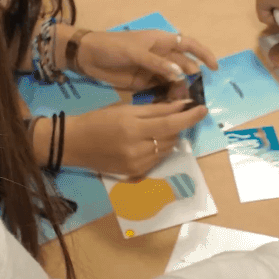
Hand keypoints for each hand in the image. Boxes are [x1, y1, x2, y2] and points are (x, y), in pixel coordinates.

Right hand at [64, 101, 209, 177]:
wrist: (75, 144)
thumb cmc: (99, 120)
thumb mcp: (126, 109)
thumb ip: (155, 110)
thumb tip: (182, 105)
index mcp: (134, 128)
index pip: (171, 123)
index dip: (189, 117)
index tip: (203, 109)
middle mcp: (138, 149)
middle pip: (171, 137)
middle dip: (176, 125)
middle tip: (172, 115)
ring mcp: (137, 164)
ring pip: (166, 149)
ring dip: (168, 137)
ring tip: (156, 128)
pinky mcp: (135, 173)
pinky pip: (157, 159)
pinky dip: (158, 149)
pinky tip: (147, 142)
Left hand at [75, 28, 219, 89]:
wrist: (87, 56)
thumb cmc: (112, 46)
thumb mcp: (134, 52)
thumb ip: (156, 63)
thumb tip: (179, 74)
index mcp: (161, 41)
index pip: (188, 44)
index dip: (203, 54)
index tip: (214, 68)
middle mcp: (161, 55)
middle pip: (183, 65)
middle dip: (191, 77)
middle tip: (194, 92)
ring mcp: (153, 70)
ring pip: (174, 80)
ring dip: (180, 89)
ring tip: (183, 101)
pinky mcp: (144, 83)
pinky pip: (162, 90)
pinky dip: (168, 97)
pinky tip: (172, 106)